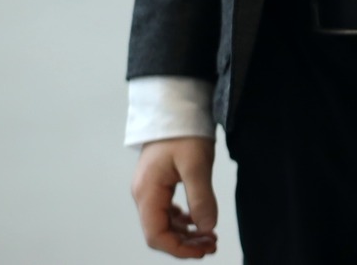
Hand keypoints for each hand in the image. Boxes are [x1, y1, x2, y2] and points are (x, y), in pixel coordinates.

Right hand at [130, 136, 218, 257]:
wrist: (176, 106)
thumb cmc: (183, 131)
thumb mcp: (197, 164)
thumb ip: (201, 198)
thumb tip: (207, 228)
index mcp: (147, 193)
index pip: (156, 235)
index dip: (178, 248)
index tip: (203, 251)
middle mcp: (144, 194)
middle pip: (159, 232)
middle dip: (185, 243)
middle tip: (212, 245)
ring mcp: (150, 189)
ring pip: (164, 222)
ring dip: (186, 233)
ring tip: (210, 236)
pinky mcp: (159, 183)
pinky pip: (167, 210)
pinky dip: (183, 220)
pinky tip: (199, 220)